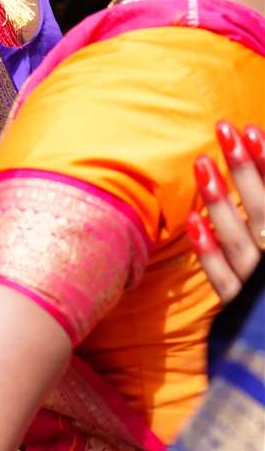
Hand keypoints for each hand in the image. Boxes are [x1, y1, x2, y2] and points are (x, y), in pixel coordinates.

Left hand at [191, 121, 264, 302]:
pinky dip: (211, 255)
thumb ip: (264, 222)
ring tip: (202, 161)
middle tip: (224, 128)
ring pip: (244, 244)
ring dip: (222, 203)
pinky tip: (193, 224)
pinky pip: (228, 286)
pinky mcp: (246, 322)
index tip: (252, 128)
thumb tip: (257, 182)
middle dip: (247, 170)